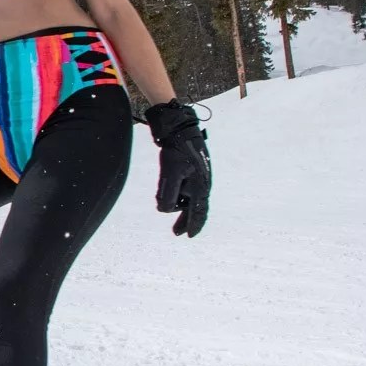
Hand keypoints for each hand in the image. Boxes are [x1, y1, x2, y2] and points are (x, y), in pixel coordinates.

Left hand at [144, 100, 210, 238]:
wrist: (180, 128)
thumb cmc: (177, 150)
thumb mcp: (171, 173)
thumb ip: (168, 194)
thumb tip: (164, 210)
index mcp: (200, 186)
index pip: (198, 212)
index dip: (193, 225)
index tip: (189, 236)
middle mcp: (201, 184)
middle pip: (195, 208)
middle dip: (185, 220)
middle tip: (177, 233)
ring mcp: (197, 177)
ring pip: (187, 198)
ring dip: (178, 205)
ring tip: (166, 205)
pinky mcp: (190, 171)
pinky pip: (184, 188)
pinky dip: (177, 194)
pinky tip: (169, 192)